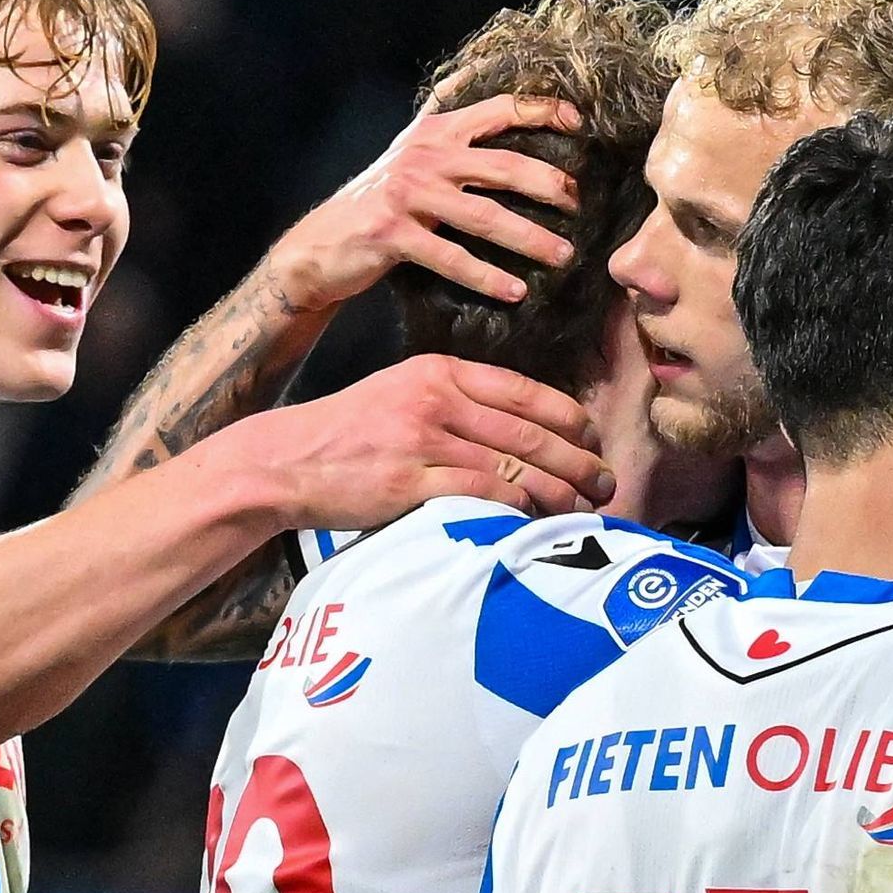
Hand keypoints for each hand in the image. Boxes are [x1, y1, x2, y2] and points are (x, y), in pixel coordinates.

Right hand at [229, 353, 610, 530]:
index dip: (568, 417)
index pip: (522, 390)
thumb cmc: (349, 432)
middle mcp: (436, 400)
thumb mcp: (401, 393)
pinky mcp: (410, 483)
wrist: (287, 460)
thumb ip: (455, 401)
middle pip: (529, 432)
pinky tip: (535, 520)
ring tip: (582, 509)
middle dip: (577, 460)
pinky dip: (515, 508)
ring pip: (513, 467)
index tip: (593, 438)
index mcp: (438, 372)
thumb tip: (516, 428)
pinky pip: (481, 494)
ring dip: (557, 492)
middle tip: (605, 483)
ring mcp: (423, 442)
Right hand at [266, 91, 588, 313]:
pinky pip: (451, 258)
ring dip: (530, 238)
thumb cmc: (382, 202)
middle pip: (503, 165)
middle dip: (549, 184)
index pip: (498, 110)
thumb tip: (505, 114)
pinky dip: (487, 277)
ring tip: (563, 256)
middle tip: (581, 205)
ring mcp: (408, 194)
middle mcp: (424, 156)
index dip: (540, 111)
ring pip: (485, 216)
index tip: (580, 122)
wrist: (320, 244)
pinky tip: (515, 291)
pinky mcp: (393, 233)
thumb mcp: (415, 155)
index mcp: (436, 131)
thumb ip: (455, 135)